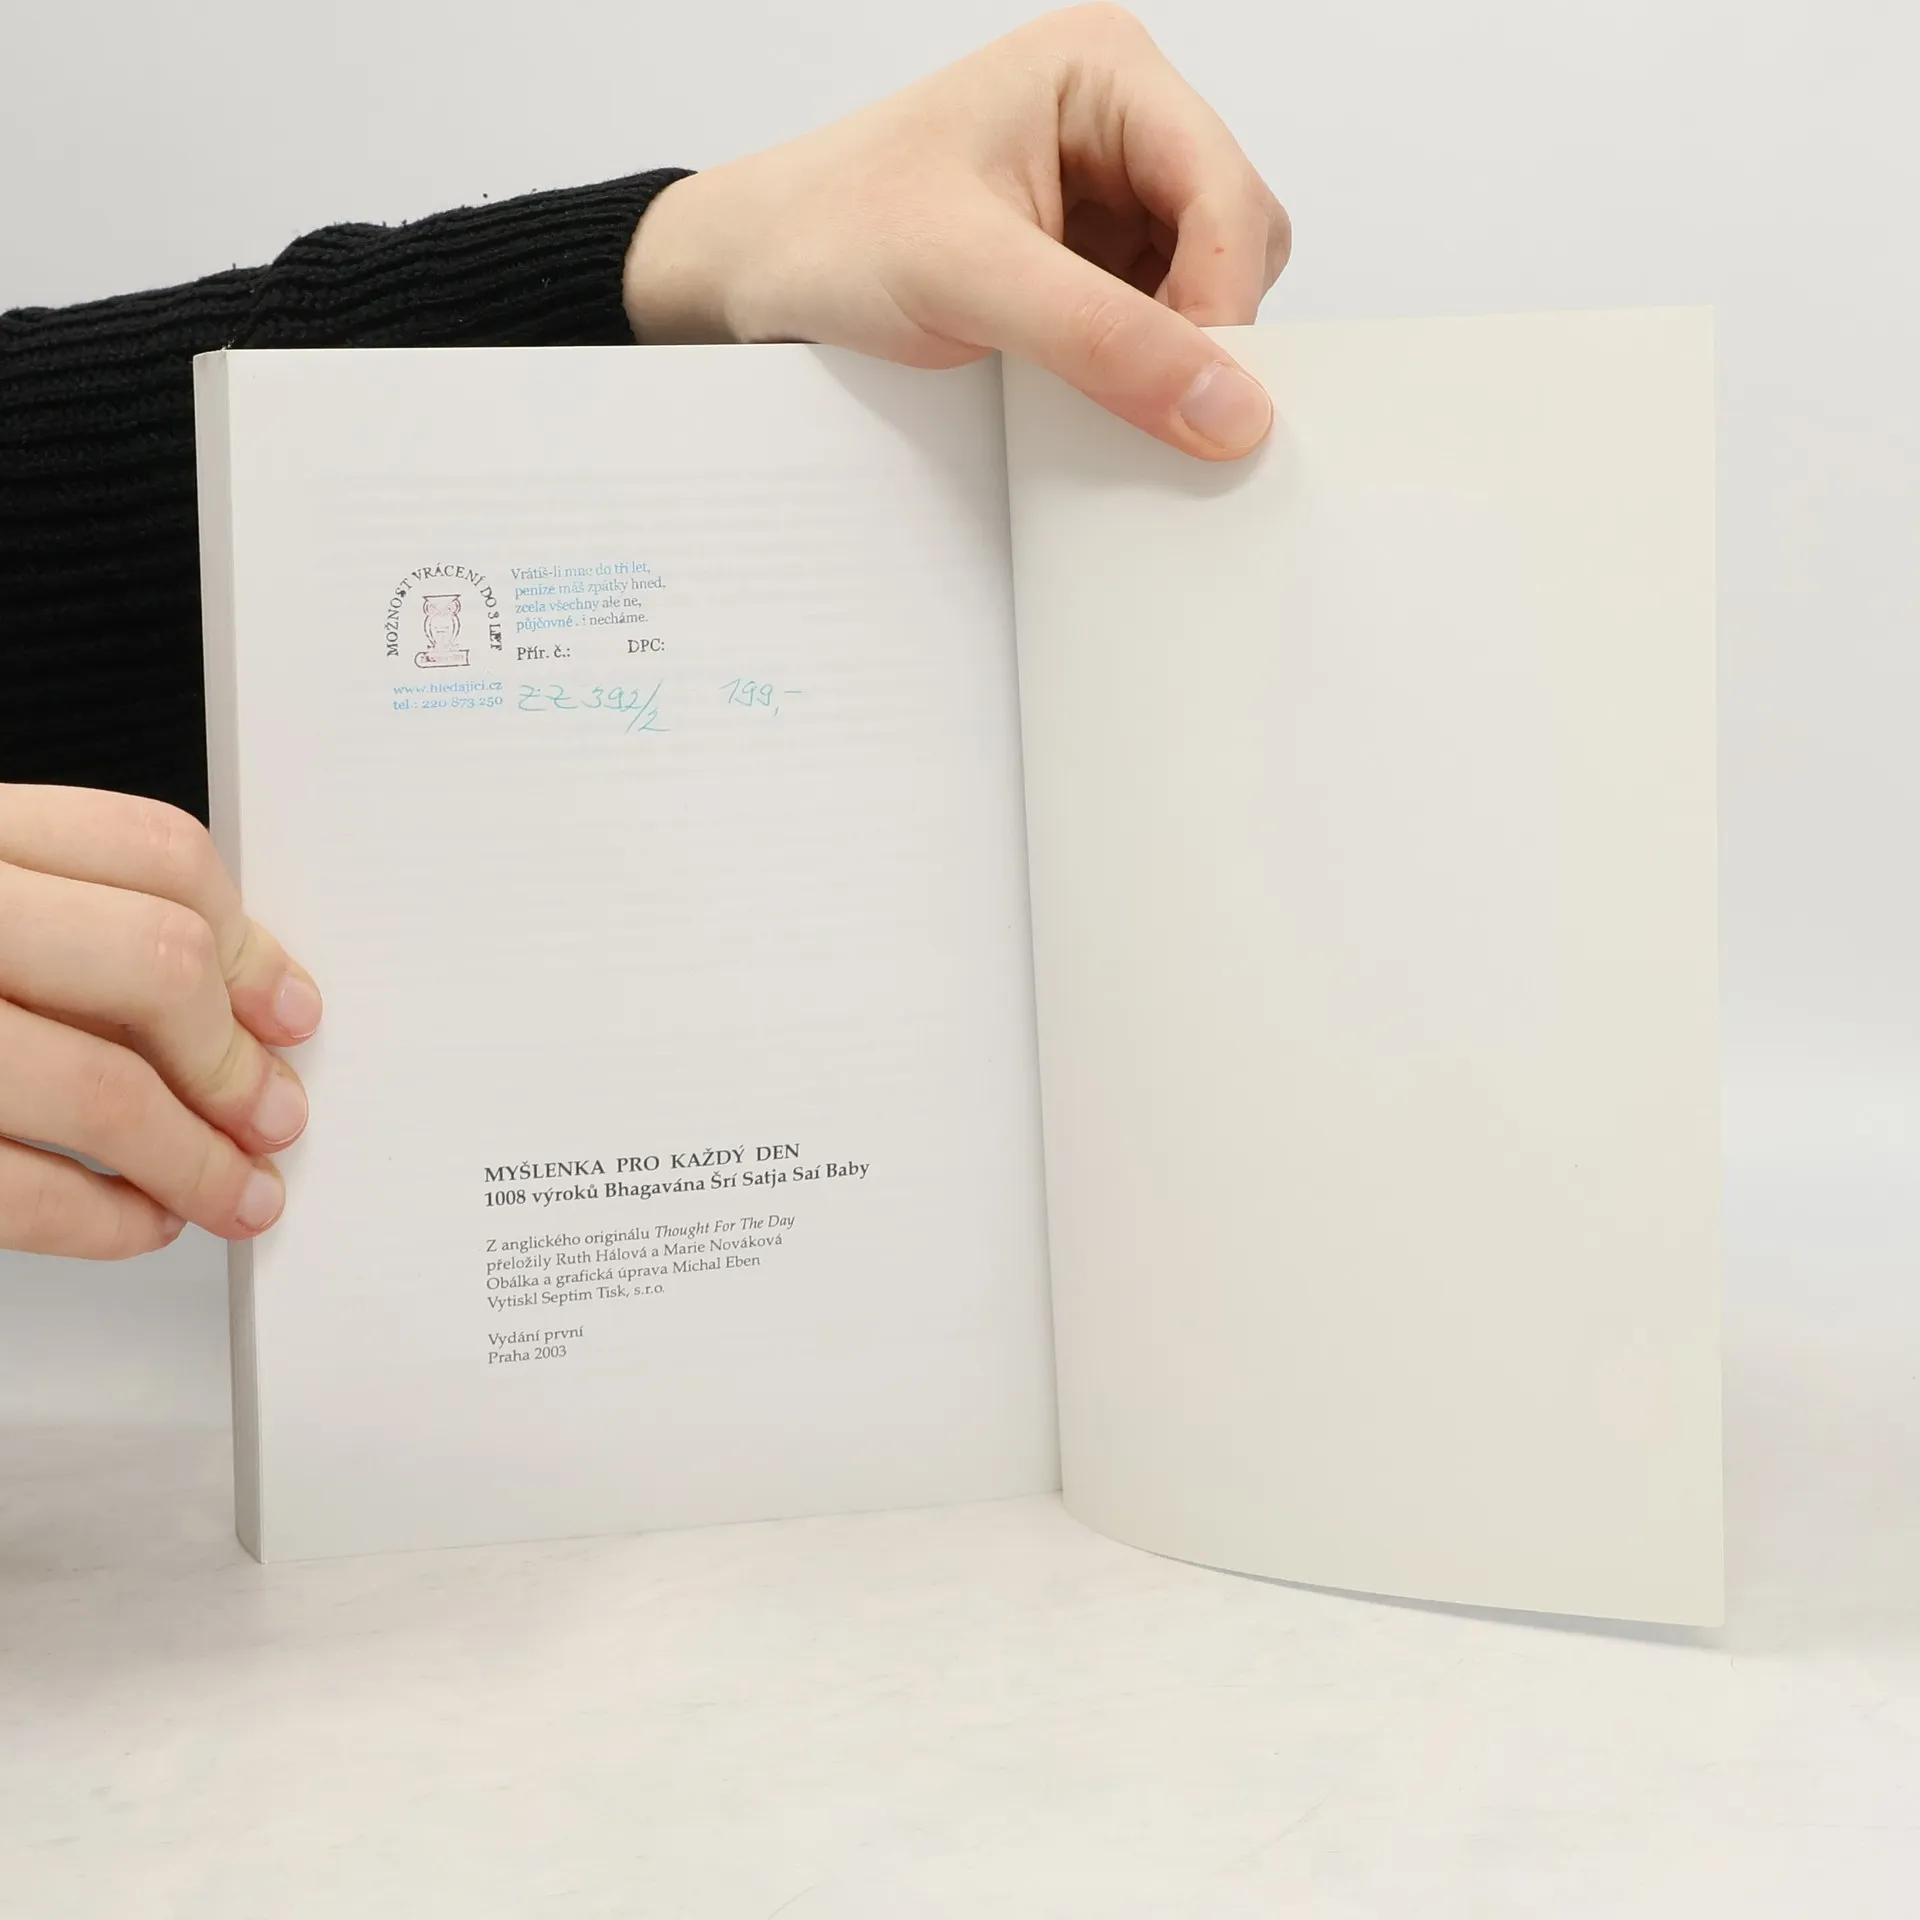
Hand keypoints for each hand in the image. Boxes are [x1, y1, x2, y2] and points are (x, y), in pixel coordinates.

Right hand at [0, 787, 321, 1259]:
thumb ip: (83, 926)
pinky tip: (144, 1220)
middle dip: (236, 1060)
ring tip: (239, 1192)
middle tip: (278, 1116)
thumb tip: (247, 1003)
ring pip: (104, 1090)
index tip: (293, 1013)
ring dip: (197, 1161)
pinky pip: (21, 1192)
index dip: (248, 943)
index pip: (152, 853)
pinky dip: (106, 1221)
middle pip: (155, 963)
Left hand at [624, 4, 1289, 458]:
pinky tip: (1074, 384)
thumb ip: (1105, 342)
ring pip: (1207, 291)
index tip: (1203, 399)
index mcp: (1105, 74)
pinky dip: (1135, 371)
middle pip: (1237, 239)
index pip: (1229, 190)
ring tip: (1077, 378)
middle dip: (1199, 326)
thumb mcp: (969, 280)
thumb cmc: (831, 233)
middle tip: (1135, 394)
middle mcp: (1120, 125)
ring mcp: (1109, 197)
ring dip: (1165, 353)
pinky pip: (1157, 329)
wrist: (753, 273)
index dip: (1224, 299)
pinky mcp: (1087, 265)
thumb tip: (1229, 409)